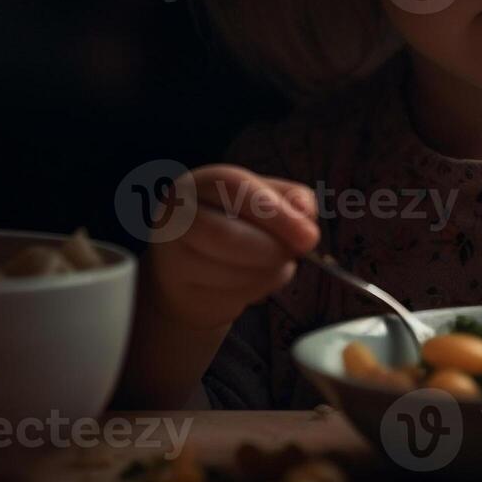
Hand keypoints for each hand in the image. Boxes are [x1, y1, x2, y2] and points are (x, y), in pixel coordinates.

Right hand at [145, 163, 318, 328]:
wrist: (189, 272)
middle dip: (272, 250)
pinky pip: (230, 298)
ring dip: (267, 274)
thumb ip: (289, 199)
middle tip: (293, 256)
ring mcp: (172, 257)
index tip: (309, 236)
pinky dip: (256, 292)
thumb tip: (305, 213)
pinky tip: (253, 282)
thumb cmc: (232, 227)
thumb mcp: (262, 202)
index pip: (233, 187)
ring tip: (272, 265)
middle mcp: (175, 216)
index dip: (275, 212)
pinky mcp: (180, 292)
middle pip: (226, 235)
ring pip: (232, 273)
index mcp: (199, 184)